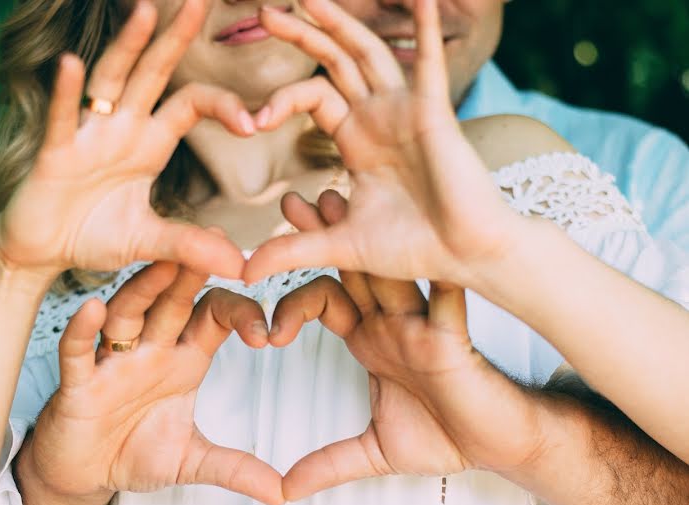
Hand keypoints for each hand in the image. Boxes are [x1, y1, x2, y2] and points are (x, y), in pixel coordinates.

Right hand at [0, 0, 253, 280]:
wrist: (39, 253)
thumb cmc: (91, 235)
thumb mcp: (148, 242)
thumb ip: (190, 246)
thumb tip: (239, 265)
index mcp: (148, 142)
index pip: (191, 104)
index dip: (223, 106)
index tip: (254, 124)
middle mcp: (121, 128)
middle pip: (154, 73)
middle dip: (177, 36)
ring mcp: (87, 136)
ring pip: (110, 81)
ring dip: (127, 47)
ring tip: (147, 10)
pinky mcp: (56, 154)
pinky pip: (64, 119)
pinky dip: (67, 93)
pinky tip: (71, 65)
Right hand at [26, 261, 283, 504]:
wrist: (80, 475)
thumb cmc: (132, 453)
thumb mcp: (190, 461)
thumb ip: (235, 469)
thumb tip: (282, 493)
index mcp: (183, 358)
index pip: (215, 315)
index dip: (241, 314)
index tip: (267, 334)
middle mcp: (150, 348)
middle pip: (173, 299)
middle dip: (193, 273)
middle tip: (218, 243)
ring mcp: (112, 360)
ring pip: (128, 312)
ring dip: (145, 287)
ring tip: (164, 261)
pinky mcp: (78, 382)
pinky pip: (78, 350)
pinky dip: (83, 329)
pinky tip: (92, 308)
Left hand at [245, 0, 523, 284]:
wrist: (464, 256)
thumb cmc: (413, 248)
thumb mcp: (339, 246)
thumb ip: (292, 250)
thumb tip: (245, 273)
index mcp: (357, 139)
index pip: (312, 97)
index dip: (279, 101)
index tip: (252, 122)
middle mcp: (380, 117)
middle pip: (334, 62)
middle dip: (302, 35)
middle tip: (266, 12)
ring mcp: (407, 110)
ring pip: (368, 53)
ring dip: (340, 22)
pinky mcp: (434, 112)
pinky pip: (430, 62)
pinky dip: (426, 28)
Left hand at [269, 193, 546, 500]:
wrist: (499, 445)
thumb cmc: (445, 437)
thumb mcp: (373, 452)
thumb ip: (327, 464)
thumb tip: (283, 492)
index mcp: (371, 340)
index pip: (324, 301)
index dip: (291, 302)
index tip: (266, 335)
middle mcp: (393, 323)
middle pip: (351, 269)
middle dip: (321, 236)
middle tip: (290, 202)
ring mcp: (423, 324)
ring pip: (387, 271)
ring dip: (363, 237)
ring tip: (336, 199)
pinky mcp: (454, 338)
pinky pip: (444, 300)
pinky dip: (432, 277)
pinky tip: (417, 246)